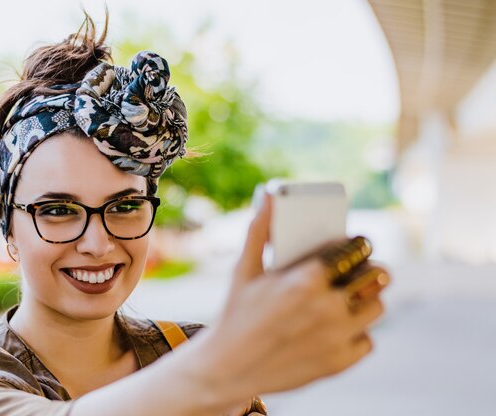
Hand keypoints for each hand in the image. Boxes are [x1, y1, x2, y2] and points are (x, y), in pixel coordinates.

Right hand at [200, 192, 386, 403]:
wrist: (228, 368)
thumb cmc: (235, 313)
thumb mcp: (244, 270)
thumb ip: (259, 230)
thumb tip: (268, 196)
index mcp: (306, 279)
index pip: (355, 250)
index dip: (359, 244)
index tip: (358, 244)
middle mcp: (328, 308)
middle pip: (377, 277)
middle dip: (371, 269)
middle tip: (359, 270)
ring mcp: (336, 337)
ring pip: (377, 307)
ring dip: (366, 299)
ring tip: (350, 296)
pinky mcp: (339, 362)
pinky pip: (367, 340)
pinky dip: (357, 333)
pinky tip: (339, 326)